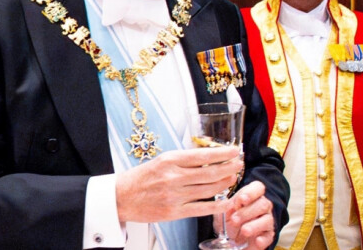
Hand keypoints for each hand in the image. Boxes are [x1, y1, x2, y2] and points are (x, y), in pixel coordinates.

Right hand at [115, 145, 242, 222]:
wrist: (122, 196)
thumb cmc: (142, 176)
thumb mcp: (162, 160)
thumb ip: (183, 159)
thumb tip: (207, 156)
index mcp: (170, 160)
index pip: (202, 155)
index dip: (222, 153)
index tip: (234, 151)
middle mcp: (173, 176)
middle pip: (209, 172)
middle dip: (228, 167)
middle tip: (239, 163)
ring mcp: (174, 195)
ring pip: (208, 189)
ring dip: (225, 183)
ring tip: (233, 178)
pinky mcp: (174, 212)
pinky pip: (201, 208)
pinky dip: (217, 205)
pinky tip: (227, 201)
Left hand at [221, 181, 274, 249]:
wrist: (231, 236)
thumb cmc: (229, 218)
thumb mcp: (224, 209)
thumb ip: (226, 205)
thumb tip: (226, 204)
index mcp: (252, 195)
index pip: (258, 187)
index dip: (251, 192)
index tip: (241, 200)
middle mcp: (263, 206)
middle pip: (263, 204)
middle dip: (248, 212)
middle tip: (235, 219)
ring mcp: (267, 221)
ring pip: (267, 220)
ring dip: (255, 225)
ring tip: (244, 230)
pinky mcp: (268, 236)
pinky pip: (269, 237)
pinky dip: (263, 239)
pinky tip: (257, 241)